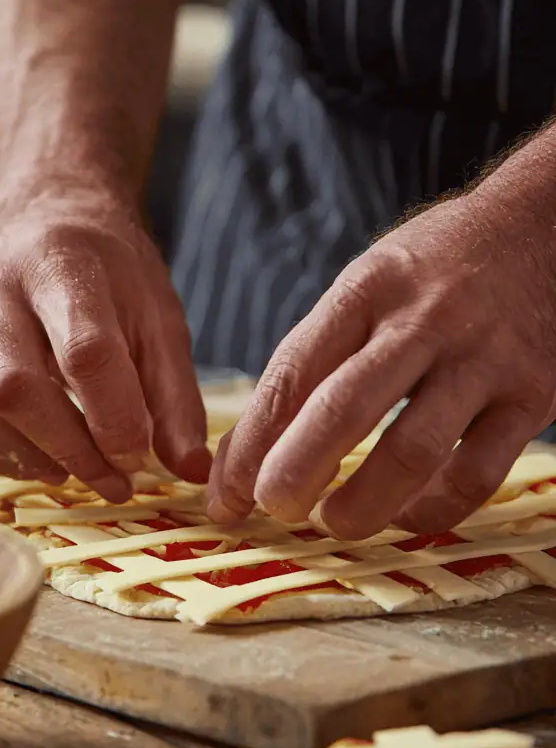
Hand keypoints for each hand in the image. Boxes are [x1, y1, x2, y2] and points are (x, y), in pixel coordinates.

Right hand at [0, 189, 210, 501]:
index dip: (115, 418)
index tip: (140, 455)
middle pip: (16, 389)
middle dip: (72, 450)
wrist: (46, 225)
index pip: (84, 352)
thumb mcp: (158, 318)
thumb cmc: (110, 275)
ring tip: (81, 473)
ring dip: (34, 461)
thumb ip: (175, 396)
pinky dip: (4, 458)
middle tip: (116, 481)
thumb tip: (189, 471)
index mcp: (61, 263)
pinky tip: (46, 460)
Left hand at [206, 187, 555, 538]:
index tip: (225, 495)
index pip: (290, 376)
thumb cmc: (431, 272)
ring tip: (331, 522)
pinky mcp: (533, 396)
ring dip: (360, 505)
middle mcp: (422, 323)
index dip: (248, 447)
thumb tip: (244, 454)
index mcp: (365, 291)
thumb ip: (310, 360)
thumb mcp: (363, 289)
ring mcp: (483, 361)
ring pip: (412, 453)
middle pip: (342, 412)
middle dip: (292, 475)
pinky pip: (477, 475)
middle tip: (271, 509)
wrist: (548, 225)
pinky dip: (431, 510)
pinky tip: (403, 517)